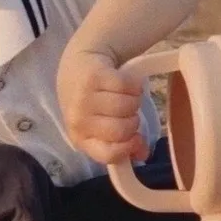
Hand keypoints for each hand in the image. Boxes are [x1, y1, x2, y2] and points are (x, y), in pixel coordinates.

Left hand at [57, 47, 150, 165]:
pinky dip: (135, 85)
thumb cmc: (92, 101)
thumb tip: (143, 154)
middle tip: (129, 112)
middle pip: (121, 130)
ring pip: (126, 107)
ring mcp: (83, 98)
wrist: (77, 65)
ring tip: (128, 96)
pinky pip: (127, 86)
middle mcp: (78, 121)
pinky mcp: (93, 77)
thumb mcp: (103, 126)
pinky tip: (128, 82)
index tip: (137, 137)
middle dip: (133, 121)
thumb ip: (123, 144)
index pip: (109, 154)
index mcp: (81, 139)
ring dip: (135, 100)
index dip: (128, 148)